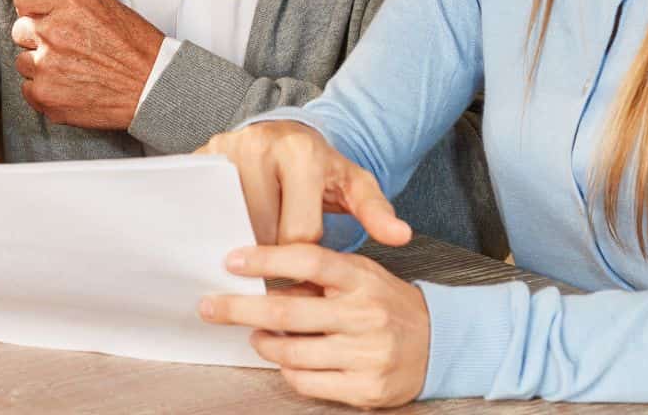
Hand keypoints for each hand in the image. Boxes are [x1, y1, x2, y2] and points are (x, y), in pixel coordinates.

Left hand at [12, 0, 162, 129]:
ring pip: (23, 62)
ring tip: (71, 71)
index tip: (40, 18)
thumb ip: (66, 5)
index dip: (33, 10)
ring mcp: (46, 65)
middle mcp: (53, 31)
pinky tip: (69, 87)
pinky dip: (44, 90)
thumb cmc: (135, 47)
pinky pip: (28, 90)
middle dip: (37, 39)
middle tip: (62, 49)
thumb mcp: (105, 6)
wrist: (152, 87)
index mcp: (71, 2)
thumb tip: (37, 12)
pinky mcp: (45, 95)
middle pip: (19, 30)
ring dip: (41, 66)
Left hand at [199, 244, 429, 407]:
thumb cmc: (382, 300)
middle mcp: (363, 314)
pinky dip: (287, 370)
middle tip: (210, 306)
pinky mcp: (367, 389)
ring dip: (262, 342)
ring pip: (291, 352)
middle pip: (287, 310)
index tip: (231, 260)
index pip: (307, 261)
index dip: (266, 259)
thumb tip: (258, 272)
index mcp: (359, 277)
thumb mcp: (357, 273)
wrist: (437, 343)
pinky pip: (308, 382)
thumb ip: (316, 272)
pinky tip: (283, 358)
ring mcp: (366, 354)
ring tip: (254, 334)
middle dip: (240, 308)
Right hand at [200, 120, 410, 245]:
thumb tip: (400, 236)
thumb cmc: (322, 167)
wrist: (286, 134)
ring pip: (230, 223)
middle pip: (261, 230)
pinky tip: (232, 227)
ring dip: (244, 238)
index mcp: (302, 153)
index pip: (296, 233)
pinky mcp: (203, 155)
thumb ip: (376, 211)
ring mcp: (227, 148)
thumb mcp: (354, 185)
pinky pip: (205, 206)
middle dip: (273, 250)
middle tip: (281, 252)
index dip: (303, 259)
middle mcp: (261, 144)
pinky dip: (217, 223)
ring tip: (260, 237)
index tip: (307, 263)